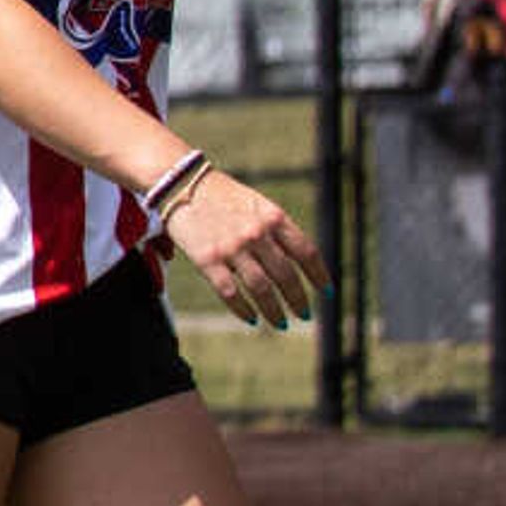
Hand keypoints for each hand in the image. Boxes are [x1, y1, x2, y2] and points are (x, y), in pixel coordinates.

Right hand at [160, 169, 327, 328]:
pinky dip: (243, 310)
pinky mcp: (207, 260)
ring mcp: (232, 248)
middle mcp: (257, 234)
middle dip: (298, 299)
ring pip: (261, 289)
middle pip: (286, 275)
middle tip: (304, 314)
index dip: (318, 275)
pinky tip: (251, 319)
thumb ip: (275, 229)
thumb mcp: (256, 204)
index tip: (326, 292)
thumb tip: (294, 261)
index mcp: (273, 218)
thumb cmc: (221, 195)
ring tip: (281, 322)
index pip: (306, 252)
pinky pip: (231, 293)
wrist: (180, 183)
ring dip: (274, 310)